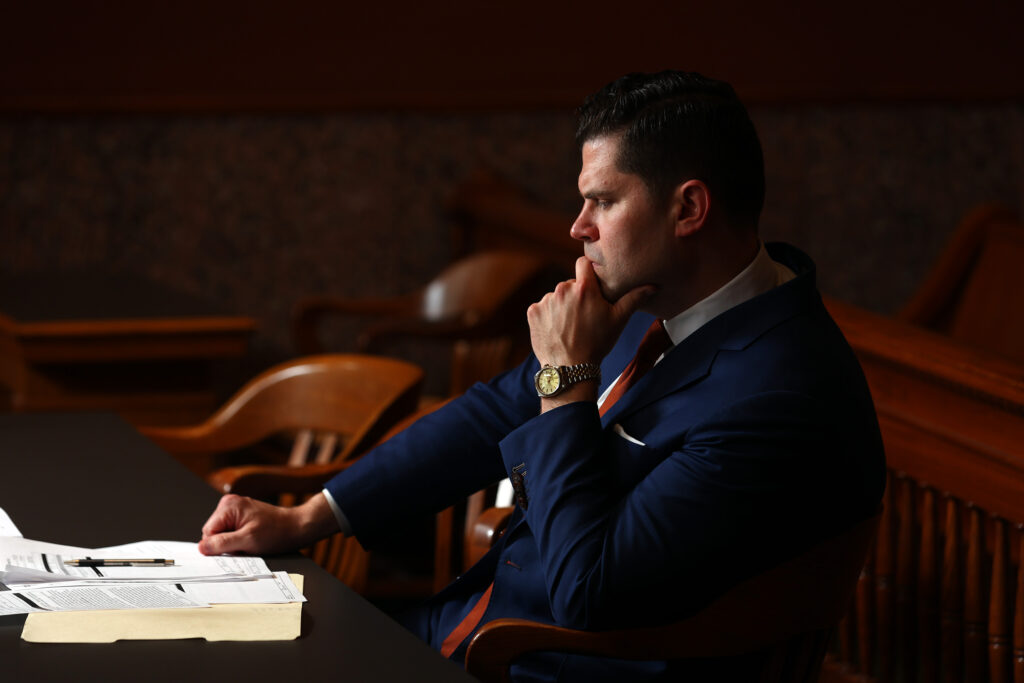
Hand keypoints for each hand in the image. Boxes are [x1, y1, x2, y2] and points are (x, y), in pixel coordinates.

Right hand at [198, 493, 338, 555]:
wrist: (295, 528)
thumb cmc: (276, 532)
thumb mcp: (247, 540)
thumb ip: (222, 543)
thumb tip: (201, 548)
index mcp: (228, 506)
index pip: (208, 533)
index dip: (219, 545)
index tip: (236, 548)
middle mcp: (229, 504)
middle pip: (213, 533)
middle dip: (226, 544)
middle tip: (245, 545)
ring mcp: (234, 510)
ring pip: (221, 534)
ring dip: (233, 543)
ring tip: (250, 541)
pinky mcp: (241, 516)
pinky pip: (230, 532)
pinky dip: (238, 540)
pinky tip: (251, 539)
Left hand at [527, 257, 653, 407]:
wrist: (570, 368)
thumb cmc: (597, 343)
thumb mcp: (618, 320)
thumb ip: (634, 299)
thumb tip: (653, 286)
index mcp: (584, 288)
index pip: (583, 263)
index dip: (588, 271)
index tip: (591, 283)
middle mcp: (562, 289)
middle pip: (570, 284)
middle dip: (576, 295)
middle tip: (584, 315)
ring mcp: (545, 301)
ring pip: (556, 297)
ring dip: (562, 306)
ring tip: (570, 326)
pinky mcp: (533, 312)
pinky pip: (542, 308)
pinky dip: (548, 316)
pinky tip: (557, 330)